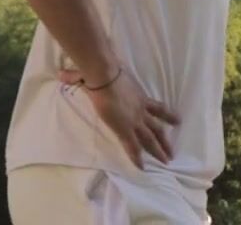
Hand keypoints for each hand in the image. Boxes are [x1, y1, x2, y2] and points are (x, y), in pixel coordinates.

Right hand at [59, 67, 180, 168]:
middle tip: (172, 151)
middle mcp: (141, 110)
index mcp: (140, 97)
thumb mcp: (108, 77)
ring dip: (159, 150)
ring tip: (166, 161)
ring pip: (151, 139)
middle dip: (165, 140)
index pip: (157, 108)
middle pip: (158, 127)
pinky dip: (137, 158)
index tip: (178, 121)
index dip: (168, 115)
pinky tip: (142, 168)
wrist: (104, 76)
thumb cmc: (104, 73)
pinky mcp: (125, 128)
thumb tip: (63, 75)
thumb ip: (85, 77)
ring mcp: (135, 120)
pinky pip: (133, 146)